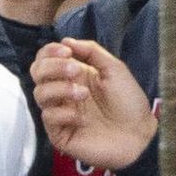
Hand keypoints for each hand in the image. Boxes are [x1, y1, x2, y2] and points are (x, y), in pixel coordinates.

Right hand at [32, 37, 154, 170]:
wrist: (139, 134)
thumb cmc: (129, 103)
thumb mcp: (114, 68)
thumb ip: (91, 51)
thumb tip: (65, 41)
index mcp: (73, 75)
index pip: (46, 59)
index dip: (50, 52)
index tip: (66, 52)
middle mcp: (63, 92)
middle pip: (37, 73)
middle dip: (52, 67)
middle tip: (75, 70)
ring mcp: (60, 113)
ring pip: (39, 94)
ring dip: (59, 88)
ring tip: (83, 94)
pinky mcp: (59, 134)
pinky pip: (48, 117)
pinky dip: (62, 113)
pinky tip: (81, 118)